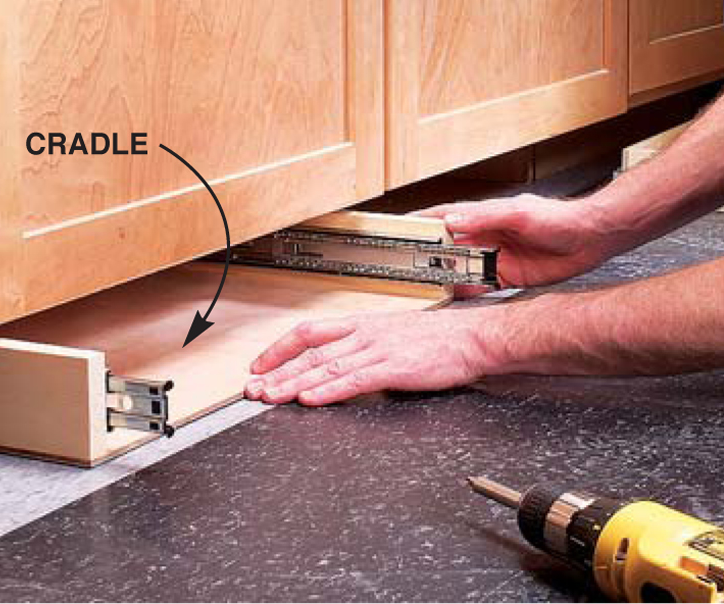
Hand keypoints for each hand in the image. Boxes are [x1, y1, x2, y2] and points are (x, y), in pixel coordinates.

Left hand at [244, 309, 496, 406]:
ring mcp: (378, 349)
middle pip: (310, 351)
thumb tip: (340, 367)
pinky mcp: (394, 367)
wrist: (471, 337)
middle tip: (253, 388)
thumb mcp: (391, 336)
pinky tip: (310, 398)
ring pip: (326, 365)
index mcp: (361, 324)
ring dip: (294, 382)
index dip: (280, 349)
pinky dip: (329, 390)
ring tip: (271, 396)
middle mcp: (364, 333)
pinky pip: (354, 379)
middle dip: (277, 371)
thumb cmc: (437, 339)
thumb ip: (364, 349)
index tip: (259, 365)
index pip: (309, 332)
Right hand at [414, 194, 606, 288]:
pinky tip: (456, 299)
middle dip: (428, 255)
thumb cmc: (560, 217)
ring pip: (462, 268)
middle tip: (406, 266)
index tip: (399, 228)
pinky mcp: (509, 276)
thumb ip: (484, 217)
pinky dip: (467, 293)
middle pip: (449, 246)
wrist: (592, 237)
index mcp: (484, 216)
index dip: (421, 222)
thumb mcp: (519, 213)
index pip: (445, 216)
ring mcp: (497, 257)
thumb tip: (452, 220)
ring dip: (446, 276)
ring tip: (426, 286)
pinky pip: (481, 286)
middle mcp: (487, 236)